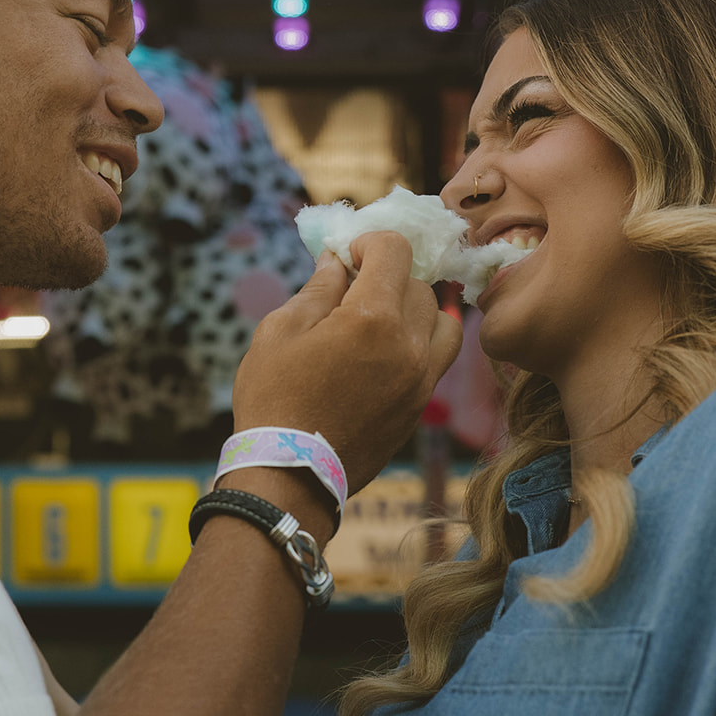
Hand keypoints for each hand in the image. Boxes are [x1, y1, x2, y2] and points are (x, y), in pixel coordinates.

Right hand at [232, 230, 460, 494]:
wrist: (290, 474)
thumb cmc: (273, 397)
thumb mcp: (279, 331)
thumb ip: (317, 289)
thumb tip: (337, 261)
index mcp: (371, 317)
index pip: (395, 250)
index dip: (369, 242)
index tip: (348, 255)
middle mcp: (409, 344)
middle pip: (419, 283)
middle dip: (387, 275)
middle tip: (353, 288)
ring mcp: (421, 378)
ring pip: (442, 318)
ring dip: (414, 306)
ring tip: (380, 317)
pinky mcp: (421, 404)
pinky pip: (440, 355)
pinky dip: (422, 340)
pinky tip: (389, 348)